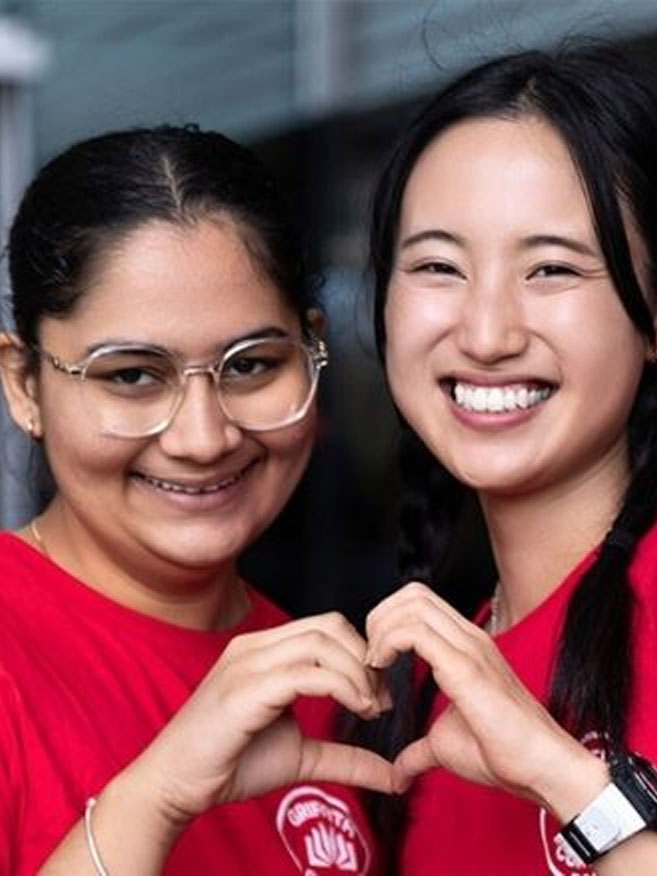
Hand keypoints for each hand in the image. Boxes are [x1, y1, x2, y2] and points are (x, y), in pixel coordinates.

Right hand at [136, 612, 393, 826]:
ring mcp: (248, 663)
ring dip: (357, 673)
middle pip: (329, 625)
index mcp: (265, 650)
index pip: (326, 627)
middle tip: (381, 701)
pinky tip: (356, 710)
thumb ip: (344, 757)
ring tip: (370, 708)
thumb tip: (393, 775)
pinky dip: (341, 686)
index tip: (380, 696)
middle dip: (364, 659)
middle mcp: (255, 646)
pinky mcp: (245, 688)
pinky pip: (305, 673)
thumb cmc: (231, 763)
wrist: (175, 784)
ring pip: (320, 642)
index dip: (361, 654)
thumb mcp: (301, 756)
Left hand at [365, 582, 601, 814]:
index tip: (375, 661)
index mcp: (466, 645)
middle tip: (370, 657)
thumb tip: (399, 771)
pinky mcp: (466, 668)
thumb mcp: (446, 745)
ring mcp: (470, 647)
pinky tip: (382, 670)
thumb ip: (418, 750)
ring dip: (381, 628)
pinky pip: (415, 632)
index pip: (420, 601)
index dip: (387, 621)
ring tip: (375, 664)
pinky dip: (387, 644)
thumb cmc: (504, 755)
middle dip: (380, 617)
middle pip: (413, 592)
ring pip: (413, 603)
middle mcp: (469, 637)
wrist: (543, 768)